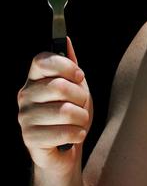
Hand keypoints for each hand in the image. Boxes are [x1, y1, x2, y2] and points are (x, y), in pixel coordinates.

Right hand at [17, 37, 92, 174]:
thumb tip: (66, 40)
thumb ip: (70, 65)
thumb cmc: (73, 111)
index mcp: (35, 78)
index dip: (65, 66)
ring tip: (79, 122)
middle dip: (81, 97)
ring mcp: (25, 117)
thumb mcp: (76, 85)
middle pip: (59, 86)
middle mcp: (25, 95)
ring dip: (82, 118)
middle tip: (82, 104)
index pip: (42, 60)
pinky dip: (77, 134)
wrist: (69, 145)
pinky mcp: (30, 139)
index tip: (79, 76)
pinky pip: (63, 132)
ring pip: (65, 111)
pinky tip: (75, 135)